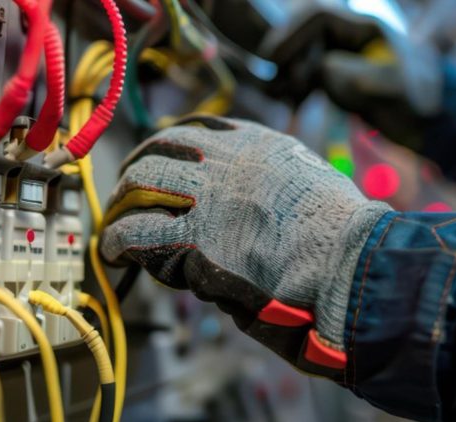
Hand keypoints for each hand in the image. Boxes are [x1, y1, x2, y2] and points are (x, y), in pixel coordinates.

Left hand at [100, 116, 389, 375]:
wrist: (343, 260)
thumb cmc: (342, 232)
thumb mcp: (313, 179)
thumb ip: (278, 178)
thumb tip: (259, 199)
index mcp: (257, 143)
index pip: (198, 127)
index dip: (170, 142)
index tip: (160, 153)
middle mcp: (225, 161)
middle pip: (161, 147)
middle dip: (138, 166)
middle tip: (128, 186)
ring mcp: (205, 198)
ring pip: (142, 182)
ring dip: (122, 199)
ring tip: (115, 218)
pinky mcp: (193, 240)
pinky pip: (137, 231)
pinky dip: (117, 238)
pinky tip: (112, 249)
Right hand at [263, 7, 441, 150]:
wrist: (432, 125)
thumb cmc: (413, 103)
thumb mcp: (381, 87)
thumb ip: (344, 72)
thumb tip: (316, 70)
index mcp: (366, 27)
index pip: (317, 17)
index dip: (290, 34)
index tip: (273, 59)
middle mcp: (352, 36)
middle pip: (304, 33)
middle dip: (286, 55)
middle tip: (276, 84)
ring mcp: (345, 56)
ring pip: (303, 54)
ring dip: (287, 73)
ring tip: (280, 96)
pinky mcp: (341, 77)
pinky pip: (309, 74)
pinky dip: (296, 87)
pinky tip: (291, 103)